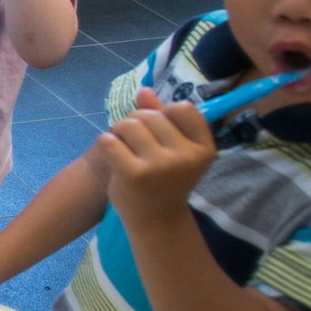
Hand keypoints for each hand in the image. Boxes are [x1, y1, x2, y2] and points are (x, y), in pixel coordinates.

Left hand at [97, 88, 215, 225]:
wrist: (155, 220)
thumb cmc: (164, 180)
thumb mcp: (172, 149)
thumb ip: (160, 118)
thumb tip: (143, 90)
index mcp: (204, 147)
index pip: (183, 108)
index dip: (164, 113)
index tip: (160, 131)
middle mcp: (187, 156)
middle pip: (150, 115)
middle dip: (136, 123)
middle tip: (136, 145)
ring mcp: (161, 165)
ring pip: (128, 124)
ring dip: (119, 132)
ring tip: (125, 150)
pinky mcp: (134, 174)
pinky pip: (109, 140)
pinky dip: (106, 143)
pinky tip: (114, 158)